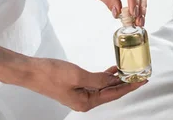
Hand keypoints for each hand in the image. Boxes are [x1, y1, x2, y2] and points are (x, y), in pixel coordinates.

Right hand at [24, 58, 146, 111]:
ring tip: (129, 71)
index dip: (129, 87)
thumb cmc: (50, 74)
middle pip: (111, 92)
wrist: (30, 71)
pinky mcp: (75, 87)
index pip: (114, 94)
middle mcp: (84, 101)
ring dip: (116, 79)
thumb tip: (114, 80)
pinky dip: (105, 76)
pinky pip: (95, 83)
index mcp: (86, 103)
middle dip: (125, 84)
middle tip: (140, 75)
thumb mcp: (79, 75)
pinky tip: (113, 70)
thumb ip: (99, 79)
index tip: (142, 80)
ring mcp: (80, 94)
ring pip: (104, 87)